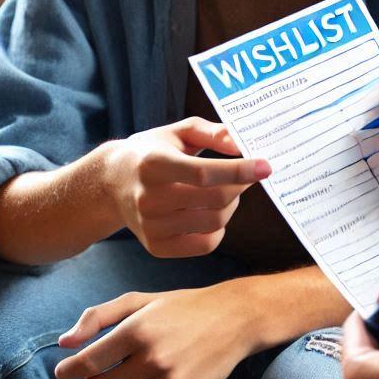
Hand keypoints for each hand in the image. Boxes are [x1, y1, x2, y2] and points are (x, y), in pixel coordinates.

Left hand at [55, 283, 251, 378]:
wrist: (234, 317)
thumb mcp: (141, 301)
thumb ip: (99, 316)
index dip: (71, 369)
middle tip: (115, 366)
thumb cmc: (182, 307)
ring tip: (136, 376)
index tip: (67, 370)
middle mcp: (153, 357)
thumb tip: (64, 343)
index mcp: (139, 329)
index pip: (88, 362)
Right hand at [103, 116, 269, 257]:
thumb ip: (211, 132)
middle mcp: (148, 197)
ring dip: (232, 206)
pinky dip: (220, 229)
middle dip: (240, 186)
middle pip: (213, 200)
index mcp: (153, 163)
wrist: (112, 183)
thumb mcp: (178, 132)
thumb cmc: (153, 151)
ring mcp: (150, 226)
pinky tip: (214, 212)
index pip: (203, 173)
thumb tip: (240, 144)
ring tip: (226, 191)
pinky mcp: (156, 247)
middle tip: (246, 175)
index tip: (266, 166)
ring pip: (213, 223)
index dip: (238, 170)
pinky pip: (204, 245)